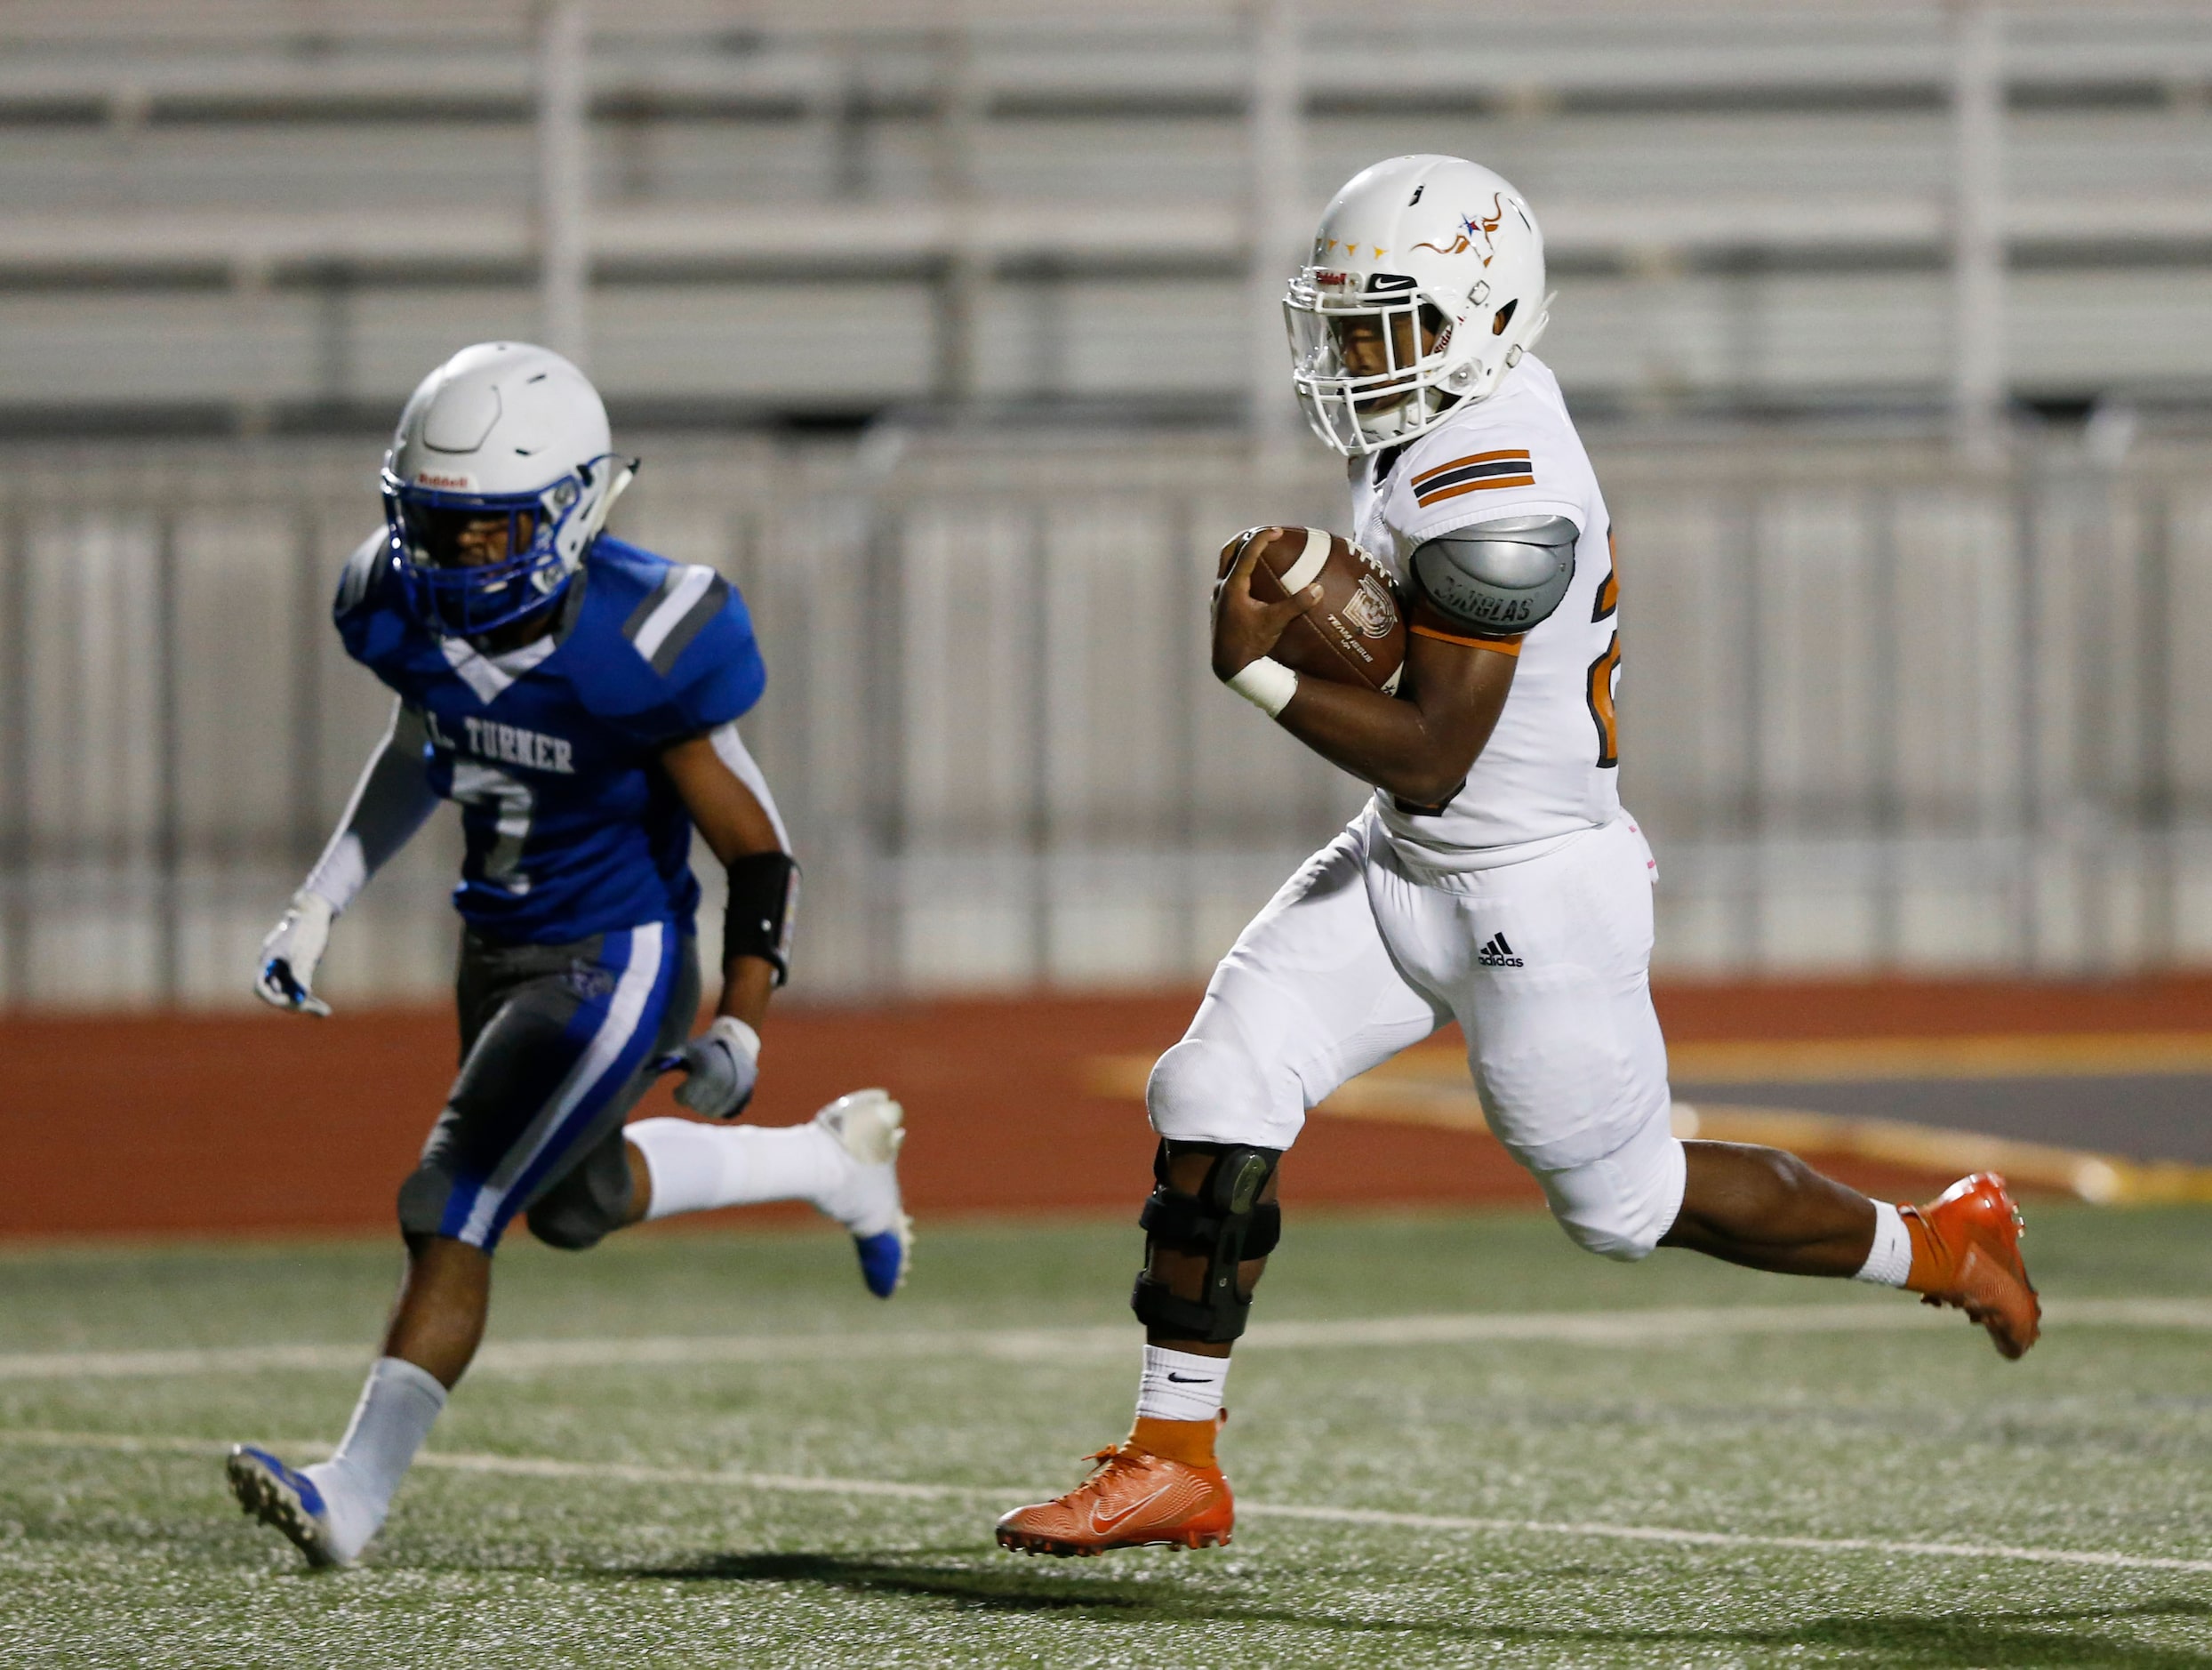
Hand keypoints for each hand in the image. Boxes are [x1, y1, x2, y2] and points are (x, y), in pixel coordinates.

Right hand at [254, 891, 334, 1016]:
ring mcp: (283, 966)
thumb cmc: (308, 929)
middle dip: (294, 1004)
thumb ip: (302, 973)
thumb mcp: (307, 953)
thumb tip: (303, 996)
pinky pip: (297, 985)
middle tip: (316, 1011)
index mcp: (268, 960)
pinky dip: (308, 995)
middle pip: (277, 992)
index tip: (291, 1004)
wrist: (315, 911)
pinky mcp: (295, 966)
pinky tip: (322, 1006)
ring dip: (304, 1002)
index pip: (261, 988)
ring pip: (289, 991)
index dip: (274, 999)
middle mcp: (273, 966)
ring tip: (325, 1012)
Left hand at [674, 1015, 760, 1119]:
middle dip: (691, 1100)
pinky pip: (724, 1111)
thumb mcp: (686, 1049)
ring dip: (703, 1105)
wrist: (737, 1042)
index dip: (679, 1094)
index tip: (678, 1089)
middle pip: (697, 1106)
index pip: (685, 1098)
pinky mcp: (743, 1096)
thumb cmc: (705, 1046)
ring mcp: (734, 1090)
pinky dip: (717, 1107)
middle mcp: (722, 1082)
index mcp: (705, 1070)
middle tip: (691, 1091)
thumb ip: (667, 1060)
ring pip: (710, 1111)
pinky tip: (714, 1096)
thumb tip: (645, 1071)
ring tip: (702, 1092)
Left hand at [1212, 526, 1320, 681]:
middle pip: (1229, 551)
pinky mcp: (1220, 607)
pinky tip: (1254, 580)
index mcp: (1232, 586)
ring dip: (1240, 554)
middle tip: (1263, 534)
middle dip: (1245, 538)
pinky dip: (1239, 571)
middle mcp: (1221, 587)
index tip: (1277, 531)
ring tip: (1258, 551)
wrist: (1230, 666)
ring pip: (1225, 565)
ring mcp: (1218, 597)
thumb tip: (1318, 589)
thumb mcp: (1275, 623)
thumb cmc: (1251, 644)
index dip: (1262, 538)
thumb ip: (1296, 605)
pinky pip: (1228, 580)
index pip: (1247, 552)